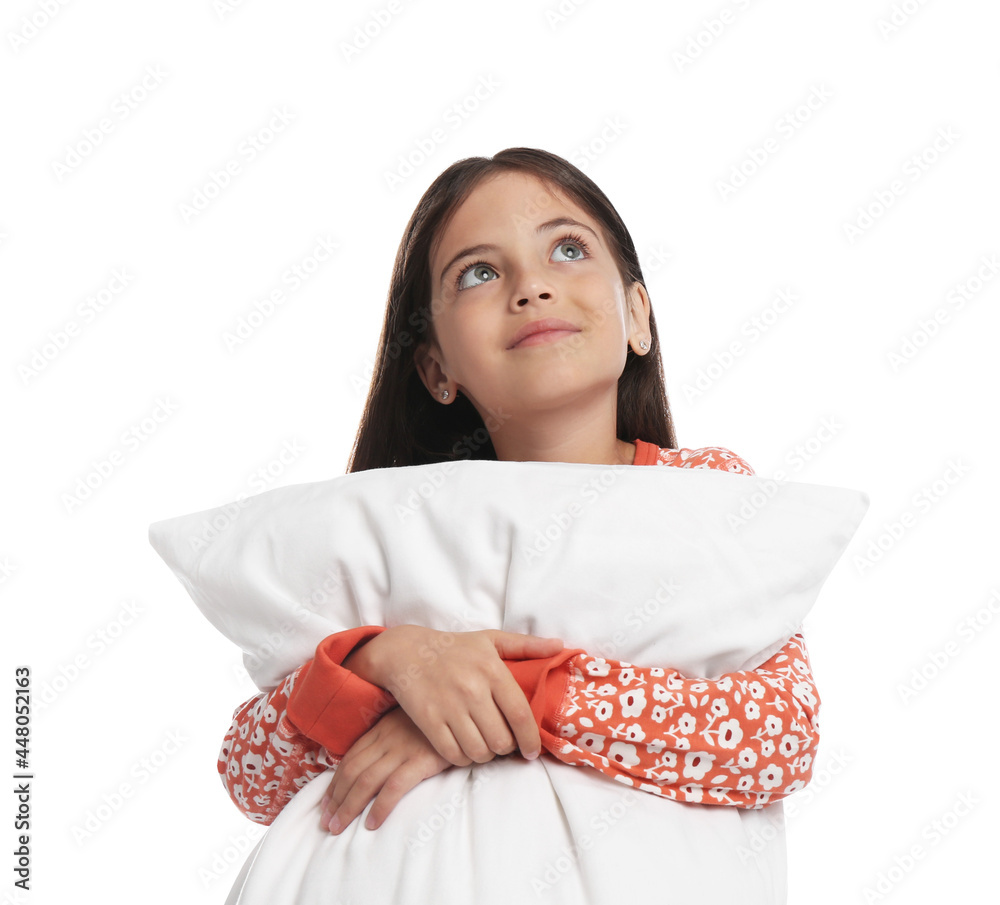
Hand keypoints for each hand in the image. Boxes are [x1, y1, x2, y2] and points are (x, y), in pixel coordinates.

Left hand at [319, 706, 450, 834]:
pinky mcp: (421, 760)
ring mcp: (403, 749)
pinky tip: (372, 824)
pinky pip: (394, 786)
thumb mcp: (411, 721)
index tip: (325, 803)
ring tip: (338, 828)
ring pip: (366, 780)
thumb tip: (376, 761)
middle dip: (335, 799)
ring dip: (348, 807)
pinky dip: (380, 806)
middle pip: (352, 771)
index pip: (350, 758)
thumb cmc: (441, 722)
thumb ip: (393, 736)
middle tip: (325, 823)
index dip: (335, 783)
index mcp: (382, 728)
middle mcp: (387, 738)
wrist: (467, 713)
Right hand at [346, 625, 562, 765]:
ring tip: (484, 744)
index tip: (532, 751)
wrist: (406, 651)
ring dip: (485, 754)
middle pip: (501, 740)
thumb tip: (560, 646)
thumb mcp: (490, 640)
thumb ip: (526, 646)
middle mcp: (472, 689)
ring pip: (479, 751)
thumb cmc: (454, 648)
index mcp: (491, 669)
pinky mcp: (429, 721)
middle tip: (502, 742)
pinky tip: (464, 746)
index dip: (530, 739)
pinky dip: (463, 758)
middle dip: (506, 748)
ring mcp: (449, 707)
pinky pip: (453, 755)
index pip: (520, 714)